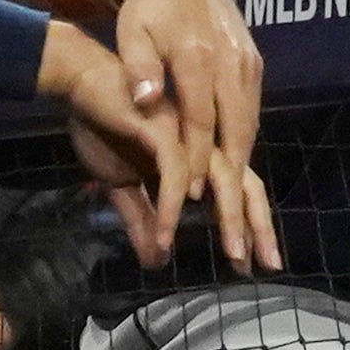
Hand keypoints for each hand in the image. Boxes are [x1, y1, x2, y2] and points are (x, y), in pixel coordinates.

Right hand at [43, 28, 281, 273]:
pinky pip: (175, 174)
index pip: (238, 190)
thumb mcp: (123, 186)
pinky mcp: (164, 129)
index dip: (250, 225)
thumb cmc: (105, 126)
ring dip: (229, 219)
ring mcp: (189, 133)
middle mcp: (204, 143)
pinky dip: (172, 207)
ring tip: (232, 254)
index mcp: (201, 154)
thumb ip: (143, 220)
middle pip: (245, 184)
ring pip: (222, 179)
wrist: (78, 85)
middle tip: (270, 264)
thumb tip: (157, 260)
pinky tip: (166, 236)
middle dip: (258, 225)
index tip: (253, 264)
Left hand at [108, 0, 266, 202]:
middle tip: (227, 205)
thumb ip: (139, 69)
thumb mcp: (131, 34)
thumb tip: (145, 101)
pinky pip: (253, 103)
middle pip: (235, 124)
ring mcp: (246, 59)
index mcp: (196, 56)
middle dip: (232, 168)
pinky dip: (247, 131)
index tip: (193, 191)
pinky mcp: (254, 58)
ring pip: (250, 116)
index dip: (199, 157)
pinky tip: (237, 154)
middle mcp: (228, 59)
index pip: (202, 118)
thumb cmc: (148, 10)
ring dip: (243, 154)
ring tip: (235, 190)